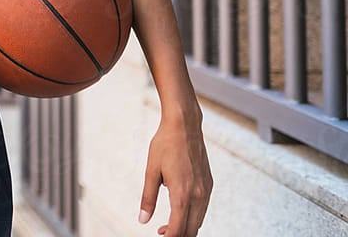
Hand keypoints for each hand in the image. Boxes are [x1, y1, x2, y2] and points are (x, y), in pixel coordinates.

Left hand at [139, 112, 212, 235]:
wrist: (184, 126)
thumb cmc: (165, 146)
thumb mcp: (151, 171)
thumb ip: (148, 198)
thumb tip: (143, 220)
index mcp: (182, 194)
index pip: (178, 229)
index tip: (159, 236)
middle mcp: (198, 196)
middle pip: (191, 230)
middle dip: (177, 235)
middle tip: (160, 233)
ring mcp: (206, 191)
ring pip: (199, 221)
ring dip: (185, 228)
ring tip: (166, 227)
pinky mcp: (209, 185)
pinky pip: (203, 209)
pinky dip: (193, 217)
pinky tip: (179, 211)